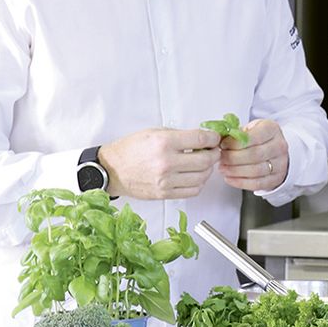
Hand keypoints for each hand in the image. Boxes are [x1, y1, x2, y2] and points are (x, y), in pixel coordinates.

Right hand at [103, 127, 219, 199]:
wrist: (111, 170)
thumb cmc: (131, 149)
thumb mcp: (154, 132)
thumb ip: (180, 135)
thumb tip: (202, 138)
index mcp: (164, 143)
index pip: (201, 139)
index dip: (213, 138)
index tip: (215, 138)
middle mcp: (166, 162)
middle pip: (205, 160)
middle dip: (214, 154)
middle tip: (213, 150)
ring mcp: (166, 181)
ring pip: (202, 177)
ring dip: (208, 169)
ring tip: (203, 163)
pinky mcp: (164, 194)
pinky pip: (192, 191)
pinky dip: (199, 183)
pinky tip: (195, 176)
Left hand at [218, 118, 288, 191]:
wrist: (275, 150)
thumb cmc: (258, 137)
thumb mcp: (250, 128)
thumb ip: (236, 133)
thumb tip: (219, 140)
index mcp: (272, 129)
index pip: (254, 137)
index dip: (236, 143)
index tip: (223, 145)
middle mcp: (279, 146)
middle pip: (254, 155)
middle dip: (233, 158)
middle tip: (221, 158)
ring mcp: (280, 163)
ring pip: (255, 171)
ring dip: (235, 171)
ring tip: (223, 168)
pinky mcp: (276, 178)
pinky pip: (257, 183)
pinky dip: (240, 182)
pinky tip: (229, 178)